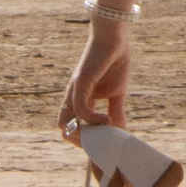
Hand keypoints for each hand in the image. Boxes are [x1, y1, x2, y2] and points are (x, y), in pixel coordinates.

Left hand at [59, 24, 131, 141]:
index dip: (83, 141)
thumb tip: (120, 131)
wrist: (113, 38)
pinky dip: (93, 119)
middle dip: (82, 143)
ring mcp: (74, 91)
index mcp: (80, 100)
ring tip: (103, 135)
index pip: (72, 128)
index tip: (101, 148)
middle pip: (65, 129)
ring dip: (84, 135)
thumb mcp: (117, 93)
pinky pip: (80, 108)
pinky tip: (108, 119)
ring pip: (67, 123)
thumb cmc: (113, 62)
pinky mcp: (80, 83)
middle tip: (102, 146)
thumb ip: (116, 112)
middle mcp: (73, 97)